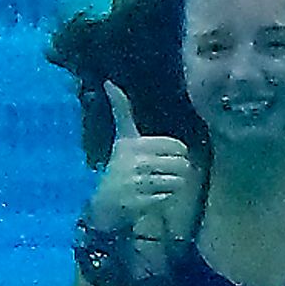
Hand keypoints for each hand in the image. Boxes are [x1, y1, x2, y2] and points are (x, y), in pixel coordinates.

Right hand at [93, 85, 194, 235]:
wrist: (103, 201)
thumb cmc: (119, 165)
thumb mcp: (122, 137)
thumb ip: (121, 109)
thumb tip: (109, 82)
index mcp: (135, 144)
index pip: (177, 146)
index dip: (178, 153)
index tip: (167, 156)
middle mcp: (136, 163)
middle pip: (181, 164)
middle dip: (177, 170)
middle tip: (164, 172)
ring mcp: (137, 184)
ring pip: (177, 182)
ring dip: (172, 184)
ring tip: (158, 184)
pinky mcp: (140, 203)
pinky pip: (168, 197)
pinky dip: (164, 198)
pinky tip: (152, 196)